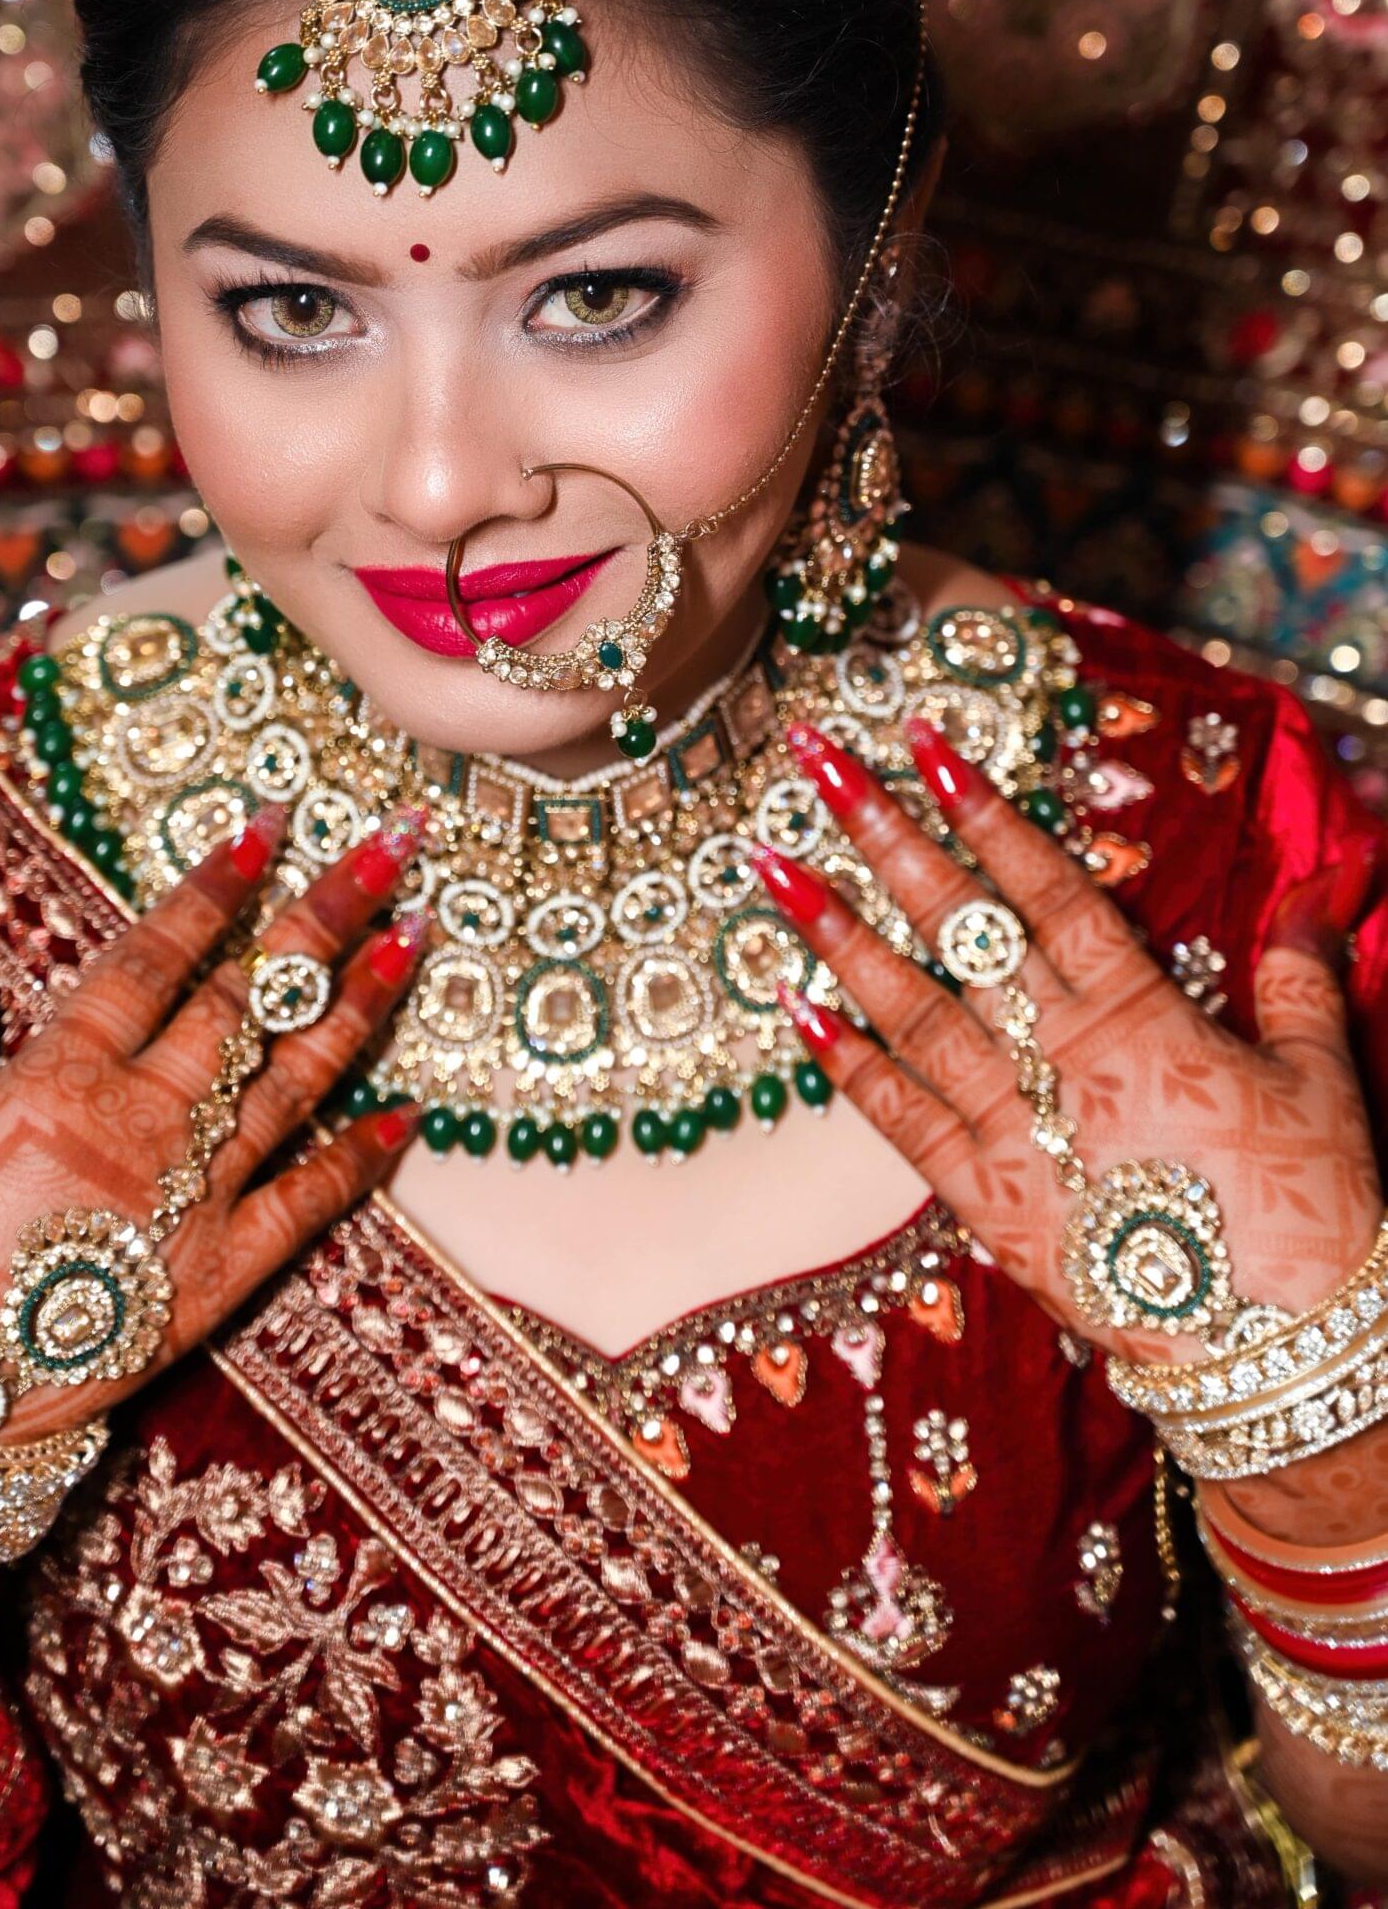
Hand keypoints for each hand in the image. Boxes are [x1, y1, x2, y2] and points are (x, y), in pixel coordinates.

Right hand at [0, 806, 429, 1434]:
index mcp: (58, 1077)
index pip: (156, 957)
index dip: (216, 887)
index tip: (271, 823)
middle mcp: (140, 1123)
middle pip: (250, 999)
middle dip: (325, 913)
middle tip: (393, 846)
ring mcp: (190, 1199)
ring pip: (295, 1081)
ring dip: (362, 1006)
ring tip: (416, 935)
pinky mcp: (220, 1276)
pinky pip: (308, 1205)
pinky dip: (362, 1156)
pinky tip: (410, 1111)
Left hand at [751, 719, 1382, 1363]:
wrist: (1280, 1353)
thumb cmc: (1310, 1212)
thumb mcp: (1319, 1076)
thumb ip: (1300, 971)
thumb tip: (1322, 881)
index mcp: (1139, 1015)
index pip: (1047, 888)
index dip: (985, 811)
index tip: (925, 742)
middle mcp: (1060, 1057)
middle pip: (960, 926)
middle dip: (885, 837)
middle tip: (816, 762)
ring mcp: (1014, 1130)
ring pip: (911, 1010)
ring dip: (837, 934)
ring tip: (773, 864)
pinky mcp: (986, 1203)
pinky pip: (900, 1122)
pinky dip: (845, 1064)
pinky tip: (791, 1006)